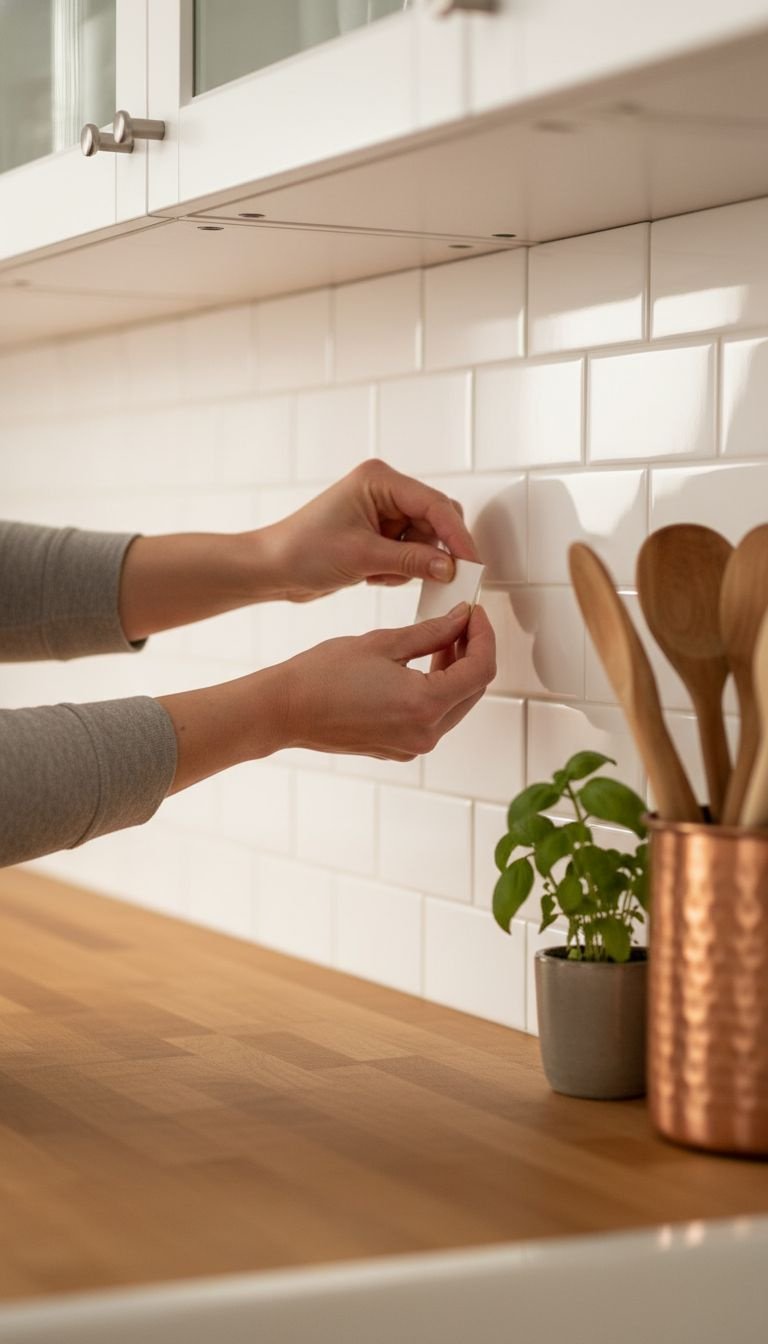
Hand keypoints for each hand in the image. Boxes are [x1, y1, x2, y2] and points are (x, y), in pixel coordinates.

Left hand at [264, 459, 479, 601]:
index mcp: (380, 480)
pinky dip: (400, 570)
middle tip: (443, 579)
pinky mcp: (379, 534)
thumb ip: (412, 561)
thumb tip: (451, 568)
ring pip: (426, 540)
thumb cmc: (303, 551)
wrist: (272, 569)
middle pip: (436, 519)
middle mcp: (385, 490)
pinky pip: (410, 553)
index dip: (457, 536)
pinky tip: (372, 576)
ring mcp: (383, 512)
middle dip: (435, 551)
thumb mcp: (363, 557)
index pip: (434, 505)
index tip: (473, 564)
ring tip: (378, 575)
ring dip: (412, 564)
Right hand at [280, 602, 495, 758]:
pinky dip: (435, 690)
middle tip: (458, 621)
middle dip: (472, 653)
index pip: (480, 670)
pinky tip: (419, 666)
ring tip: (438, 639)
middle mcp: (425, 733)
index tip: (475, 615)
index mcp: (424, 705)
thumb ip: (431, 632)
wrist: (284, 711)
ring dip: (454, 671)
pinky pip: (433, 717)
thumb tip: (461, 619)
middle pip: (472, 690)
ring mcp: (413, 745)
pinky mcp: (400, 748)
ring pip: (455, 704)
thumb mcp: (383, 643)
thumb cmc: (323, 674)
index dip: (484, 637)